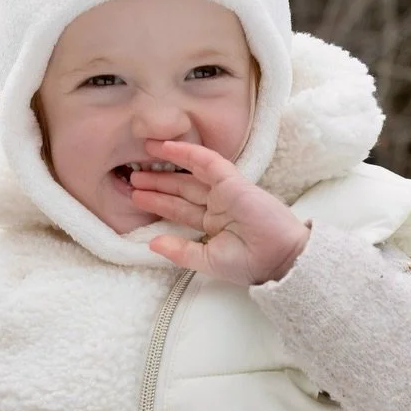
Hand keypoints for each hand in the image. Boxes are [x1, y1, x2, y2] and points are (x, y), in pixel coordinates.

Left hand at [129, 141, 308, 284]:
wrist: (280, 258)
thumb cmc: (250, 264)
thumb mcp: (208, 261)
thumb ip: (180, 252)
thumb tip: (151, 244)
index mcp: (213, 225)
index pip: (179, 210)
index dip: (157, 203)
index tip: (136, 197)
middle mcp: (217, 206)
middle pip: (180, 191)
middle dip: (156, 183)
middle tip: (130, 177)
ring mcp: (225, 192)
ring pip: (189, 176)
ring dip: (165, 167)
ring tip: (140, 159)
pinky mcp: (233, 181)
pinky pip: (207, 162)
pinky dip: (187, 152)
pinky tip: (166, 146)